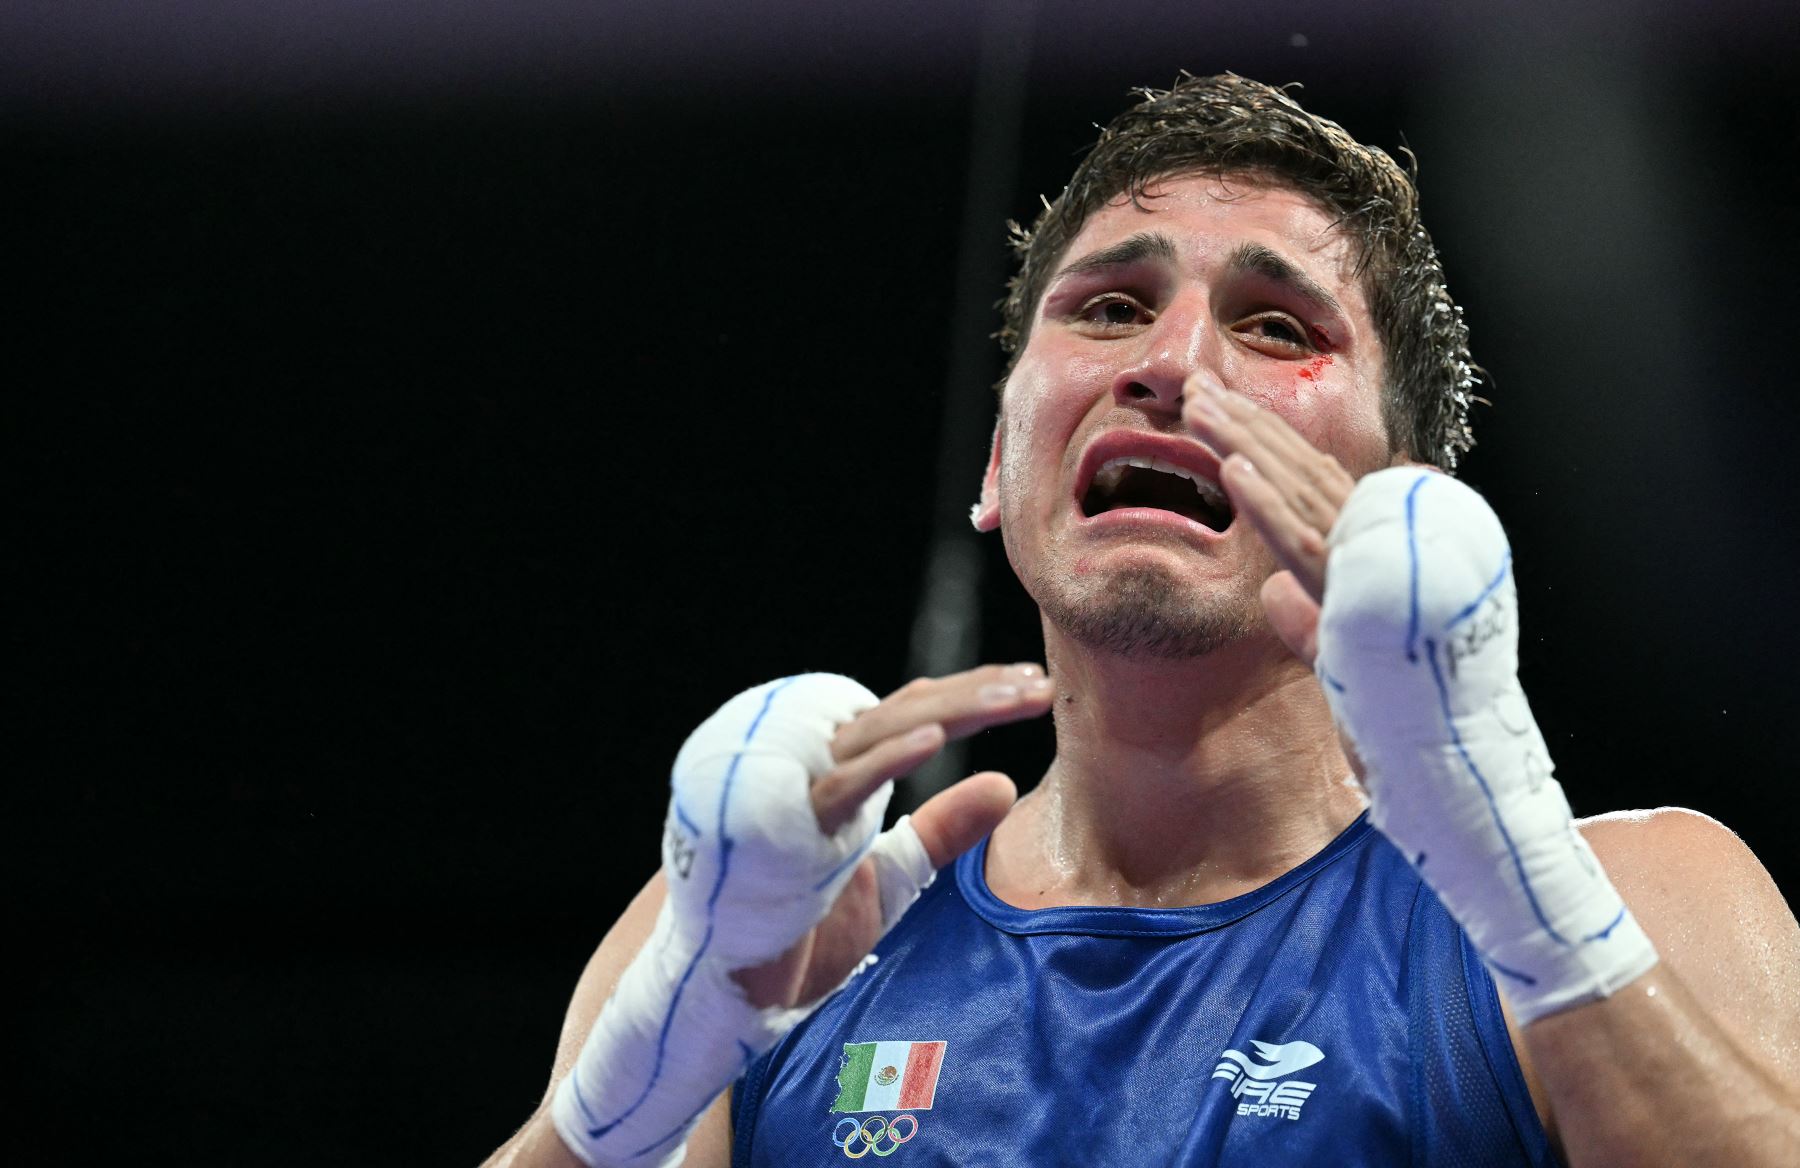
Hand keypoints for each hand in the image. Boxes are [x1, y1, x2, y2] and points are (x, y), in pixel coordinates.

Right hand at [732, 663, 1053, 1007]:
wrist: (730, 986)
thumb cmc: (798, 929)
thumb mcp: (894, 876)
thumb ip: (942, 830)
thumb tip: (1005, 783)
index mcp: (841, 768)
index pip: (911, 713)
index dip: (972, 696)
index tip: (1033, 687)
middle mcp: (815, 763)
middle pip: (902, 710)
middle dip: (976, 694)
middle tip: (1041, 685)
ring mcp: (792, 785)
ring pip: (878, 729)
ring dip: (949, 709)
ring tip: (1009, 698)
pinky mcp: (777, 822)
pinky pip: (839, 782)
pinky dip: (888, 758)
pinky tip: (936, 737)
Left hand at [1181, 376, 1381, 666]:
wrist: (1449, 735)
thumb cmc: (1398, 695)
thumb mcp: (1338, 651)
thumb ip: (1304, 618)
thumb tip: (1270, 590)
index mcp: (1361, 543)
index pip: (1307, 477)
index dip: (1261, 437)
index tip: (1217, 404)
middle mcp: (1363, 539)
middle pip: (1296, 469)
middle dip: (1243, 423)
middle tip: (1194, 384)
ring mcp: (1359, 562)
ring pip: (1292, 490)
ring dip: (1242, 444)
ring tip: (1198, 409)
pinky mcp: (1348, 593)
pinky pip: (1298, 542)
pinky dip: (1264, 504)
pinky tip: (1231, 470)